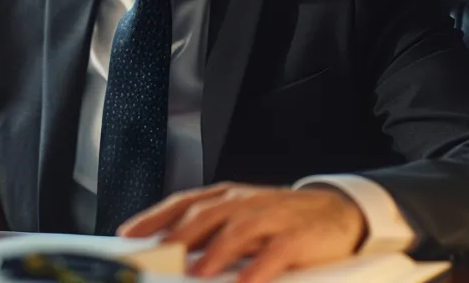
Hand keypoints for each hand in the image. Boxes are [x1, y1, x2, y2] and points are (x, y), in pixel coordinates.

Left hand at [118, 183, 365, 282]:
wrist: (339, 213)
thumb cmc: (283, 220)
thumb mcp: (243, 218)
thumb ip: (211, 231)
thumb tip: (172, 253)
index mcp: (229, 196)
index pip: (185, 201)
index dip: (155, 216)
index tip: (129, 234)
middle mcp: (247, 202)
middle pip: (207, 214)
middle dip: (179, 235)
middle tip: (158, 256)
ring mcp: (274, 216)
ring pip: (239, 228)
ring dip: (215, 251)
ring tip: (196, 271)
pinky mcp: (299, 236)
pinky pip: (277, 252)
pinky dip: (259, 268)